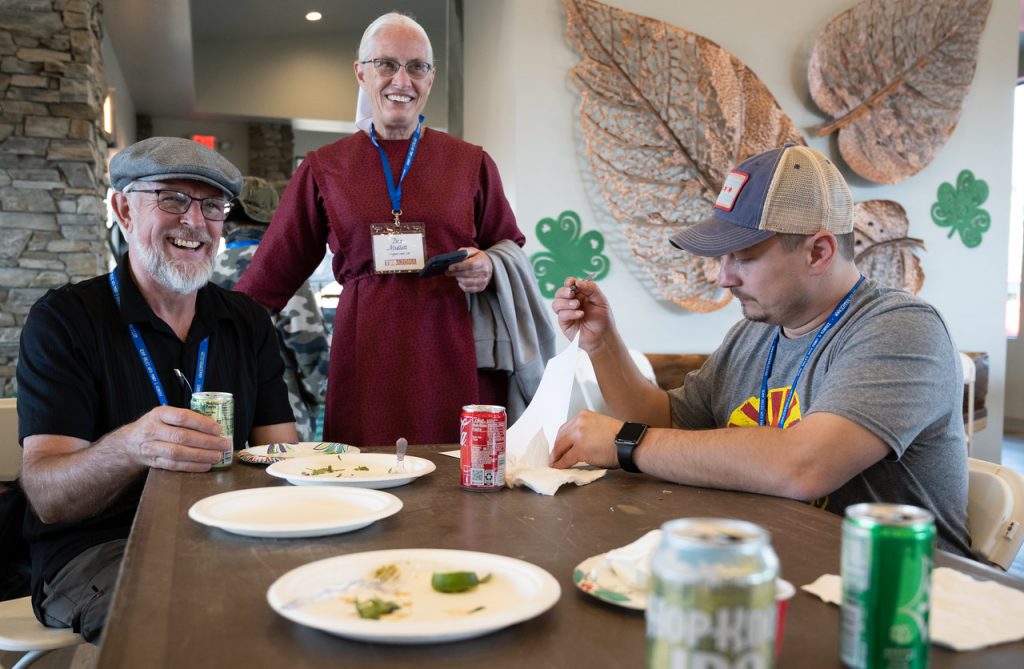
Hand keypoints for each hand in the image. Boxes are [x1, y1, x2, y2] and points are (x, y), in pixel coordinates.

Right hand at [114, 406, 228, 471]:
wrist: (130, 443)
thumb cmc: (156, 426)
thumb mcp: (165, 415)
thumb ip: (185, 419)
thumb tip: (215, 426)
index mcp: (159, 414)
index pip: (182, 417)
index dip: (201, 423)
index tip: (218, 429)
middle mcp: (153, 430)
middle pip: (182, 437)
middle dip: (206, 442)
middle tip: (224, 444)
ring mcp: (152, 447)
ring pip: (178, 453)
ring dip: (201, 456)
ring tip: (218, 456)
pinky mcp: (154, 462)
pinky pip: (174, 465)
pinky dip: (192, 466)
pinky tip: (206, 465)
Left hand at [447, 247, 491, 292]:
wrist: (490, 266)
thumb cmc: (479, 258)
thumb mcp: (474, 251)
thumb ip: (466, 252)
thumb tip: (457, 256)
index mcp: (482, 261)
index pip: (470, 265)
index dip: (459, 266)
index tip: (450, 267)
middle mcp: (484, 272)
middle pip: (466, 274)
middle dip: (455, 273)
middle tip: (447, 272)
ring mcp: (483, 281)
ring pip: (466, 282)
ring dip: (458, 279)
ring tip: (455, 275)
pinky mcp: (481, 287)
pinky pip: (468, 289)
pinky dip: (461, 286)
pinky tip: (460, 281)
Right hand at [550, 276, 614, 353]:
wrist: (603, 337)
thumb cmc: (603, 319)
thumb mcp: (601, 300)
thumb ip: (591, 288)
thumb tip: (577, 282)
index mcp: (580, 294)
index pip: (569, 284)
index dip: (569, 282)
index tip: (572, 282)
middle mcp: (571, 302)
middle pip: (559, 292)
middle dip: (564, 291)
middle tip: (571, 293)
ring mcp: (567, 313)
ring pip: (556, 303)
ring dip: (565, 302)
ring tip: (577, 305)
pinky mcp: (564, 323)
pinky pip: (561, 315)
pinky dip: (569, 313)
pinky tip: (579, 314)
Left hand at [550, 410, 621, 468]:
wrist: (630, 443)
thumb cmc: (620, 438)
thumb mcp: (600, 426)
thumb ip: (586, 431)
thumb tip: (575, 443)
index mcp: (584, 415)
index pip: (566, 428)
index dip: (561, 439)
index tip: (559, 446)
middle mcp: (579, 422)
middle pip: (560, 436)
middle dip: (557, 448)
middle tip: (555, 456)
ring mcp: (578, 435)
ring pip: (561, 447)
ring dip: (557, 456)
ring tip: (555, 463)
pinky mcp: (580, 449)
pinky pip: (566, 458)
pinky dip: (561, 464)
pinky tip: (560, 467)